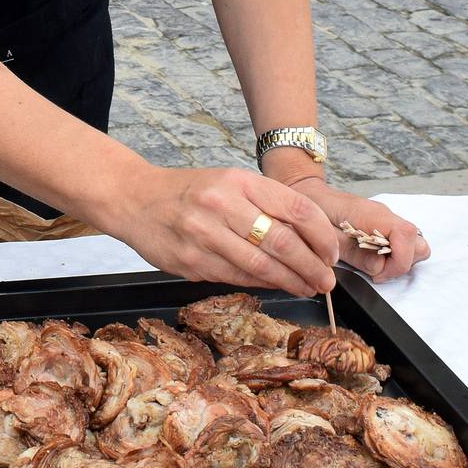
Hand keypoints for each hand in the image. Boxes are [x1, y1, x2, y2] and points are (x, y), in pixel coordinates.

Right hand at [107, 166, 343, 296]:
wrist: (135, 199)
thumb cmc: (190, 192)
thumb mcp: (229, 183)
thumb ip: (266, 205)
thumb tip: (310, 241)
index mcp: (238, 181)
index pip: (297, 209)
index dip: (322, 236)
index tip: (332, 253)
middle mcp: (222, 205)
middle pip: (284, 242)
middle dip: (313, 267)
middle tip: (327, 280)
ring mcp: (204, 235)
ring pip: (262, 266)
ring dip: (292, 282)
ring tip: (307, 287)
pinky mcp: (191, 262)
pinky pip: (238, 278)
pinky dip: (263, 284)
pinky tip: (276, 285)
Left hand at [288, 177, 429, 280]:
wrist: (308, 194)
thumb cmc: (314, 211)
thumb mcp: (326, 236)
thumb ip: (353, 253)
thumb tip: (379, 267)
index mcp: (372, 214)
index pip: (407, 235)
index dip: (399, 261)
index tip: (378, 274)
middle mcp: (385, 215)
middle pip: (417, 243)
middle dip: (401, 264)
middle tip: (375, 271)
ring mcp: (387, 220)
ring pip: (413, 246)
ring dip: (398, 261)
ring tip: (372, 263)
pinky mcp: (384, 226)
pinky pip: (401, 244)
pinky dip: (392, 256)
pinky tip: (370, 256)